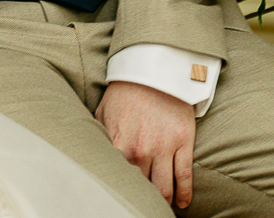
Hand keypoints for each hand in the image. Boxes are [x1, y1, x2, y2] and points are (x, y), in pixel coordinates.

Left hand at [96, 81, 196, 209]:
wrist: (153, 70)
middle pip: (143, 188)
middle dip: (143, 198)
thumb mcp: (103, 113)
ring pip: (164, 188)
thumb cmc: (125, 92)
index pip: (119, 180)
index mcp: (119, 145)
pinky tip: (183, 203)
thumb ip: (98, 138)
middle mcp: (141, 151)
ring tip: (164, 207)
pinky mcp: (183, 142)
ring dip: (164, 201)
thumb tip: (88, 155)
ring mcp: (164, 147)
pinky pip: (185, 176)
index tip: (122, 197)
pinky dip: (185, 193)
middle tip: (144, 204)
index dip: (122, 191)